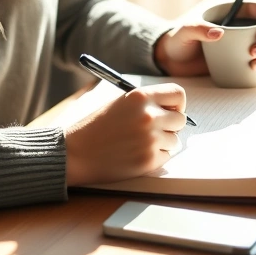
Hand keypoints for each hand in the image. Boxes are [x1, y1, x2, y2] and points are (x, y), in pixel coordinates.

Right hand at [64, 83, 185, 185]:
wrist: (75, 153)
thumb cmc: (95, 128)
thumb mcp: (120, 104)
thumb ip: (147, 104)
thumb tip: (174, 110)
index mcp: (140, 97)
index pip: (178, 94)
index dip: (176, 104)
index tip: (170, 110)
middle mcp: (148, 116)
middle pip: (180, 119)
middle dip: (170, 126)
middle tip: (153, 130)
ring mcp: (150, 139)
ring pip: (175, 140)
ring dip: (162, 143)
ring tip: (138, 143)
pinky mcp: (148, 160)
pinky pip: (166, 156)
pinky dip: (155, 157)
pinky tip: (135, 154)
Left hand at [154, 5, 255, 75]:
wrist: (174, 62)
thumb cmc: (180, 40)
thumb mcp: (186, 30)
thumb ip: (200, 28)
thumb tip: (219, 33)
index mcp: (240, 14)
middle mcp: (251, 29)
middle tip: (254, 50)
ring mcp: (252, 47)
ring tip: (254, 63)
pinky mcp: (248, 64)